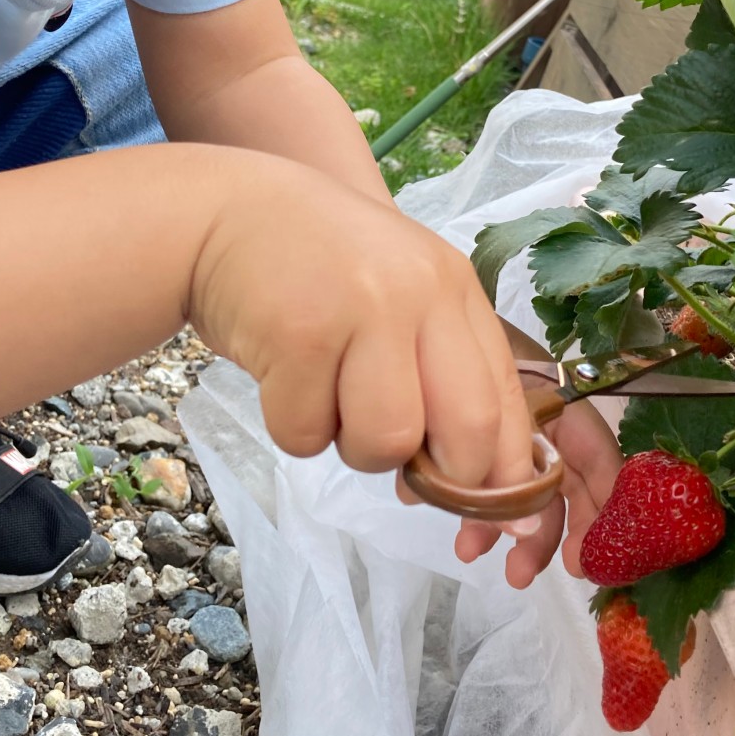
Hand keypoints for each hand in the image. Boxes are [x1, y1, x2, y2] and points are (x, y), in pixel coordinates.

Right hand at [189, 159, 538, 499]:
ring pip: (385, 443)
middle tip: (398, 463)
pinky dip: (291, 426)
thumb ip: (438, 377)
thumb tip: (463, 492)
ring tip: (327, 395)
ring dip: (351, 447)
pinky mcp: (300, 335)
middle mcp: (420, 292)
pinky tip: (283, 374)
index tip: (506, 523)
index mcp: (454, 287)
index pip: (507, 398)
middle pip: (468, 430)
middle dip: (441, 478)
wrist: (224, 213)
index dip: (509, 474)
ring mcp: (362, 309)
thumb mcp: (397, 296)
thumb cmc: (316, 270)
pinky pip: (306, 436)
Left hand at [450, 321, 622, 588]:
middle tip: (519, 575)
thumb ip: (489, 446)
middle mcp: (538, 411)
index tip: (580, 561)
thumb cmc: (448, 332)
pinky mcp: (468, 427)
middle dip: (544, 532)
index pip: (596, 458)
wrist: (407, 295)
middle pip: (561, 482)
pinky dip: (466, 499)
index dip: (599, 512)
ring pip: (519, 484)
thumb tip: (477, 517)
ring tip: (467, 553)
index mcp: (555, 395)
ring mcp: (506, 421)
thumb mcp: (480, 387)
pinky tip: (433, 510)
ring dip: (502, 523)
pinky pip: (480, 472)